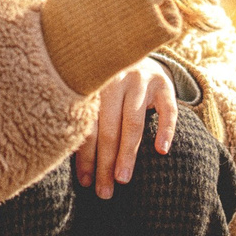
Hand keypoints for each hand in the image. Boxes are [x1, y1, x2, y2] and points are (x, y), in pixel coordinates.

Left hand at [74, 58, 177, 198]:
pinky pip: (167, 109)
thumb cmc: (107, 83)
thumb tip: (67, 160)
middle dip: (105, 163)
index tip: (85, 182)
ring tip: (123, 179)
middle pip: (109, 128)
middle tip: (104, 191)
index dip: (85, 157)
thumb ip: (85, 118)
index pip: (88, 127)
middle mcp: (114, 80)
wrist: (133, 44)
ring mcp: (141, 79)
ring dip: (128, 153)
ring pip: (133, 122)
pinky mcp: (163, 82)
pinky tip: (161, 150)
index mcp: (92, 85)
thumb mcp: (93, 92)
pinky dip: (165, 129)